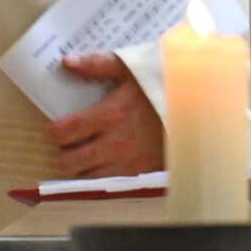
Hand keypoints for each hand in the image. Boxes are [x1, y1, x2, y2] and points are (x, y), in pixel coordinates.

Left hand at [41, 54, 164, 178]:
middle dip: (63, 154)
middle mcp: (117, 144)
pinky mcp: (143, 175)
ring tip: (86, 156)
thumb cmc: (163, 84)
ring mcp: (130, 163)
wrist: (198, 104)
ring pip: (87, 180)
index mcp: (111, 114)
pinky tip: (105, 166)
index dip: (52, 132)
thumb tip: (67, 63)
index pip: (65, 132)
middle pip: (70, 162)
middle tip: (68, 145)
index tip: (54, 128)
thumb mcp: (132, 68)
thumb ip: (97, 64)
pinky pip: (111, 186)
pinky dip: (102, 179)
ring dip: (81, 169)